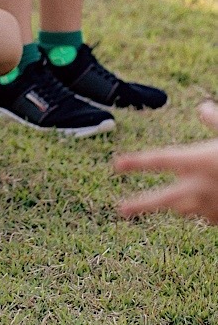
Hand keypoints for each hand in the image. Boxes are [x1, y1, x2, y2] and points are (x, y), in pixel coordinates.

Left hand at [114, 100, 217, 221]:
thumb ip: (216, 121)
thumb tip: (202, 108)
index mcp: (198, 161)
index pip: (158, 160)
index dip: (136, 162)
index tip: (117, 165)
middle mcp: (199, 188)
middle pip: (162, 200)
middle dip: (140, 205)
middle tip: (120, 209)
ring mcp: (211, 208)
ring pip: (182, 209)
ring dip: (175, 205)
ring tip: (169, 203)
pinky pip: (206, 216)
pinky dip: (204, 209)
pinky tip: (211, 200)